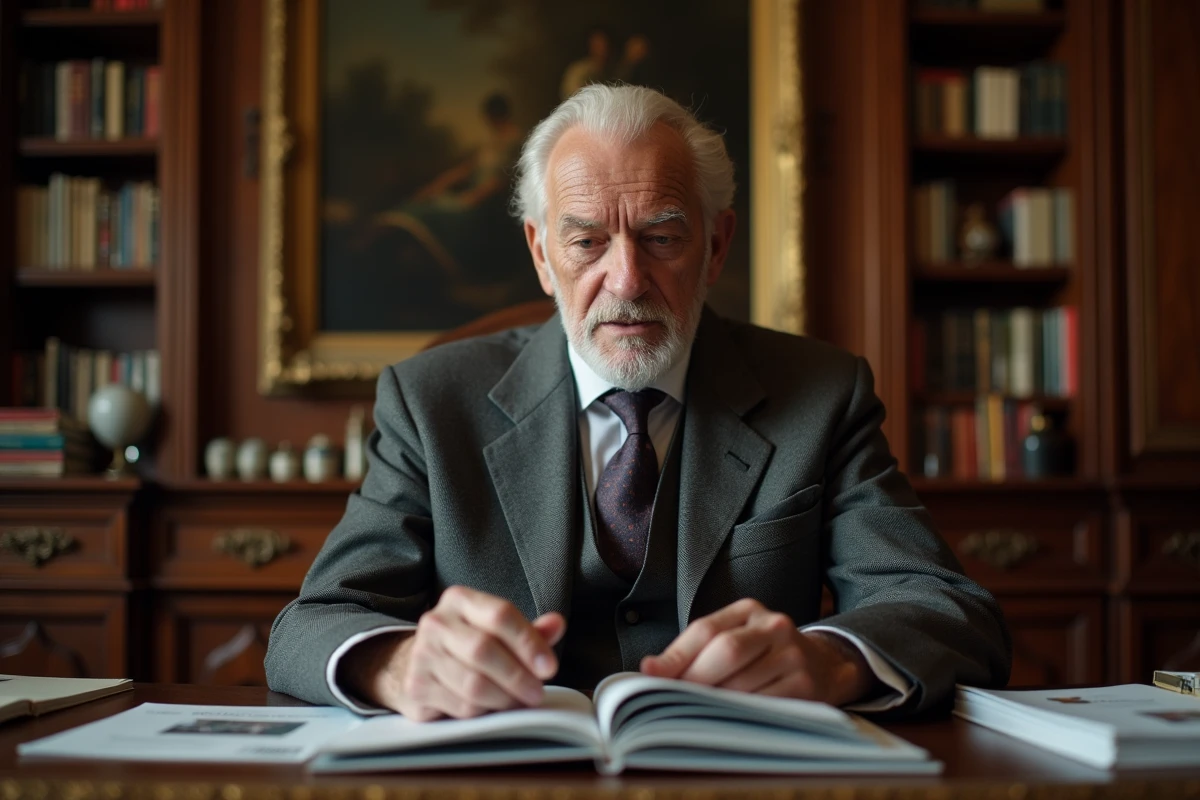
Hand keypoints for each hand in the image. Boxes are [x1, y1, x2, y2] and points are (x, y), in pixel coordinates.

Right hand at [339, 586, 565, 720]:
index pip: (499, 614)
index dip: (528, 642)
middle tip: (536, 692)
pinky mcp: (416, 686)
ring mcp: (422, 655)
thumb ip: (528, 630)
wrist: (412, 661)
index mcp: (460, 600)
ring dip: (504, 699)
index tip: (548, 666)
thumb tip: (557, 624)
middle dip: (518, 676)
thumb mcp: (495, 629)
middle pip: (484, 650)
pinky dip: (484, 712)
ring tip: (518, 702)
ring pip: (473, 684)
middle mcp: (437, 623)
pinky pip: (460, 706)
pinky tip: (492, 708)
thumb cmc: (465, 644)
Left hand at [639, 598, 873, 705]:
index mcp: (748, 610)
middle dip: (695, 680)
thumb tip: (650, 670)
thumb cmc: (763, 654)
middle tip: (674, 700)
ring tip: (699, 712)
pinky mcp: (805, 685)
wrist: (824, 665)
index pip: (705, 629)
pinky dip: (740, 715)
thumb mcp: (733, 639)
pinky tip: (728, 720)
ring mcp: (793, 654)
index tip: (649, 675)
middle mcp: (774, 626)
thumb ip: (695, 650)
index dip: (675, 655)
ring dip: (716, 702)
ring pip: (742, 683)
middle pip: (725, 651)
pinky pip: (763, 705)